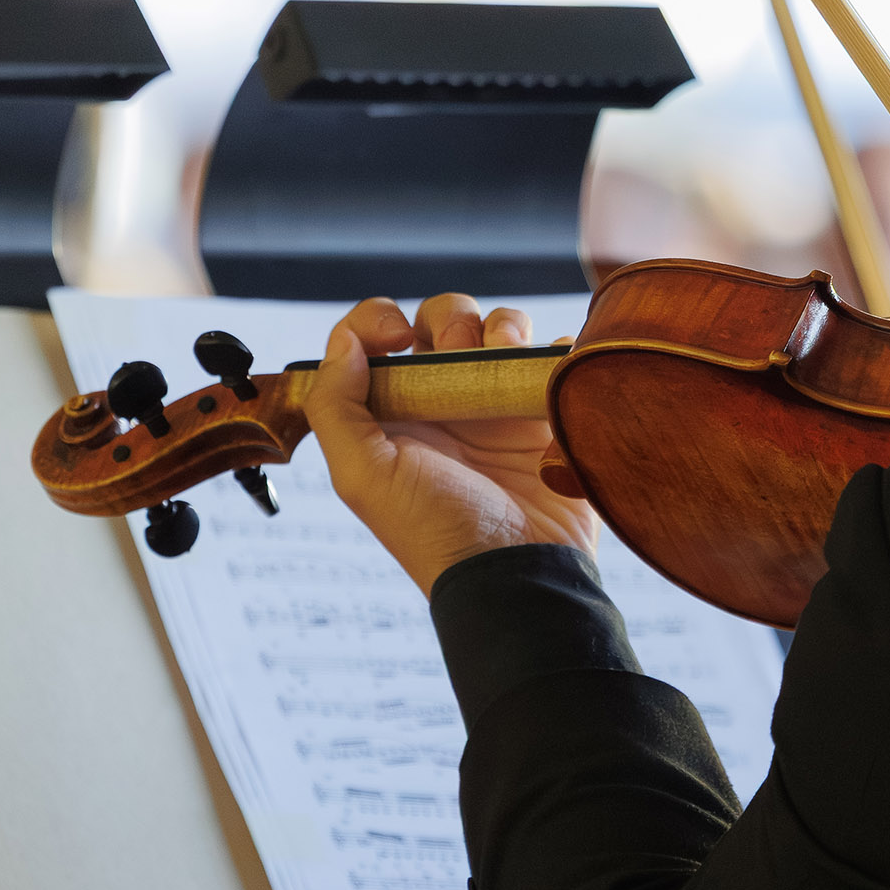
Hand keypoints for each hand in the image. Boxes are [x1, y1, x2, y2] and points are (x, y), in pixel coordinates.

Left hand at [306, 294, 599, 594]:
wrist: (515, 572)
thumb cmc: (436, 533)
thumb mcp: (362, 476)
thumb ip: (335, 405)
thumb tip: (343, 339)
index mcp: (393, 411)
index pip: (375, 335)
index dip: (380, 318)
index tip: (399, 336)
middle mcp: (443, 403)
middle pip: (445, 320)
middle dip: (453, 319)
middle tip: (463, 356)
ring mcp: (497, 407)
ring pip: (502, 328)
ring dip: (506, 327)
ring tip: (511, 359)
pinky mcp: (546, 416)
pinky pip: (553, 358)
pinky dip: (554, 352)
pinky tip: (544, 375)